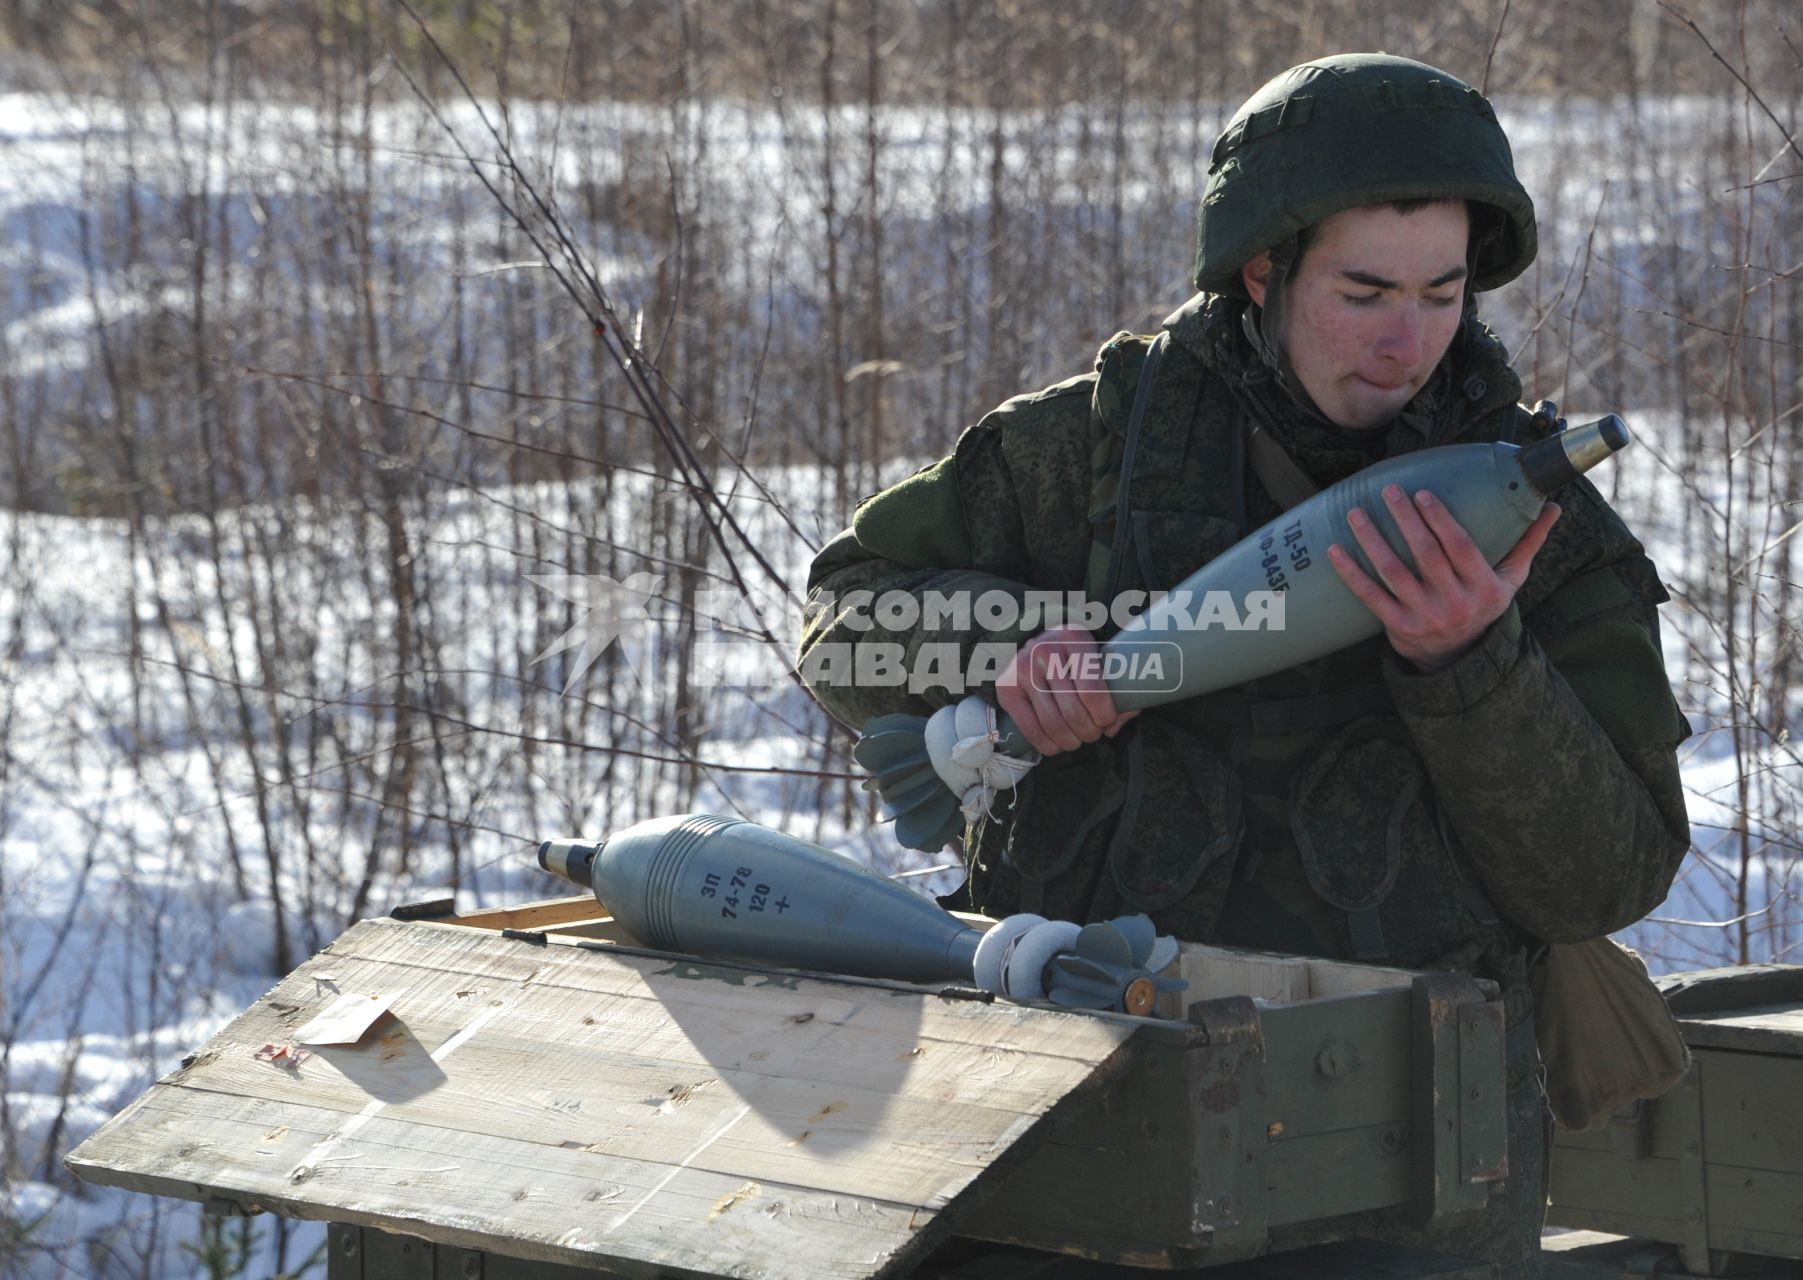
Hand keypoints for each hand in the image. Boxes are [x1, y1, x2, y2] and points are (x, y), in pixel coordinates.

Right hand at [995, 624, 1139, 755]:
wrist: (1032, 640)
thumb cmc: (1072, 653)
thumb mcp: (1095, 655)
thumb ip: (1116, 684)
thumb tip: (1122, 718)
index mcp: (1073, 639)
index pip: (1092, 690)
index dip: (1104, 716)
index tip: (1107, 723)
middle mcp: (1044, 652)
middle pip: (1072, 711)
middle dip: (1088, 732)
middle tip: (1093, 734)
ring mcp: (1022, 670)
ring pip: (1052, 723)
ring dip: (1070, 741)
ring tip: (1076, 740)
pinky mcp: (1006, 688)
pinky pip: (1029, 728)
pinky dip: (1047, 745)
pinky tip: (1056, 745)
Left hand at [1327, 485, 1560, 672]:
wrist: (1460, 657)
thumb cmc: (1483, 605)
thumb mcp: (1510, 579)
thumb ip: (1527, 542)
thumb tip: (1554, 506)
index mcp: (1484, 587)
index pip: (1460, 547)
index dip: (1440, 520)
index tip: (1422, 494)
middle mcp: (1455, 602)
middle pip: (1426, 555)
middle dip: (1405, 520)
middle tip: (1388, 491)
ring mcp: (1424, 615)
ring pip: (1394, 572)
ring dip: (1372, 541)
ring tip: (1356, 513)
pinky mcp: (1398, 627)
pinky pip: (1370, 597)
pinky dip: (1351, 573)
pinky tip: (1334, 550)